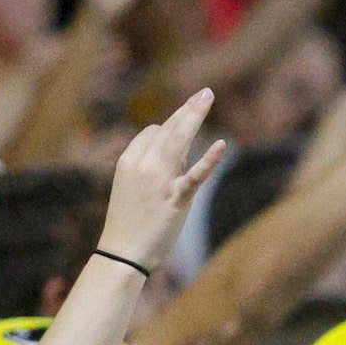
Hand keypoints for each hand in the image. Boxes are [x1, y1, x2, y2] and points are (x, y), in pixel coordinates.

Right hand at [100, 88, 226, 266]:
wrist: (123, 252)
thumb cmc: (129, 221)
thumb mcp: (135, 187)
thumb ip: (157, 167)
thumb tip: (180, 153)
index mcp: (128, 160)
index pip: (152, 132)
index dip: (168, 130)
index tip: (178, 134)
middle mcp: (142, 165)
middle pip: (168, 129)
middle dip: (187, 109)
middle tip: (206, 92)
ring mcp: (159, 181)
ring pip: (179, 141)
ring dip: (194, 116)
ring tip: (208, 97)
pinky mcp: (176, 199)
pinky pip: (194, 176)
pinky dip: (209, 160)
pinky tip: (222, 144)